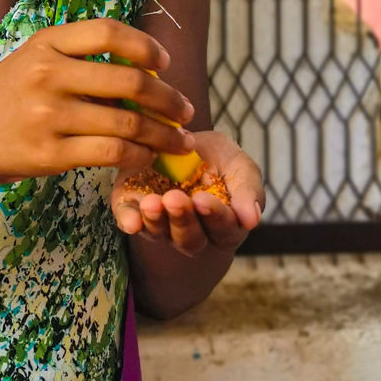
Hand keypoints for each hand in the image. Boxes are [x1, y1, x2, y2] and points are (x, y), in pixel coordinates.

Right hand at [0, 18, 196, 189]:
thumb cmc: (6, 97)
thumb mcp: (32, 59)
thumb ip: (77, 56)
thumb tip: (141, 67)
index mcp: (46, 43)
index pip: (109, 32)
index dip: (145, 46)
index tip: (163, 63)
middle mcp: (47, 73)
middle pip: (128, 81)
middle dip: (168, 98)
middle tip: (186, 109)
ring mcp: (49, 114)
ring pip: (127, 123)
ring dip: (163, 134)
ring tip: (180, 140)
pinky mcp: (51, 153)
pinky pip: (111, 153)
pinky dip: (139, 155)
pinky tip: (148, 156)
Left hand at [110, 130, 264, 256]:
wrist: (178, 141)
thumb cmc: (216, 158)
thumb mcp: (238, 165)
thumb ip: (248, 190)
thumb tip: (252, 220)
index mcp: (223, 224)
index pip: (223, 229)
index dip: (214, 216)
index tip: (203, 200)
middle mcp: (191, 231)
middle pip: (189, 238)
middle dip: (182, 220)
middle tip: (175, 199)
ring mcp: (160, 224)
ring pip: (159, 233)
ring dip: (155, 221)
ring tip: (152, 203)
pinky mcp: (133, 210)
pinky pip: (129, 221)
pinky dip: (129, 221)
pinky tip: (129, 221)